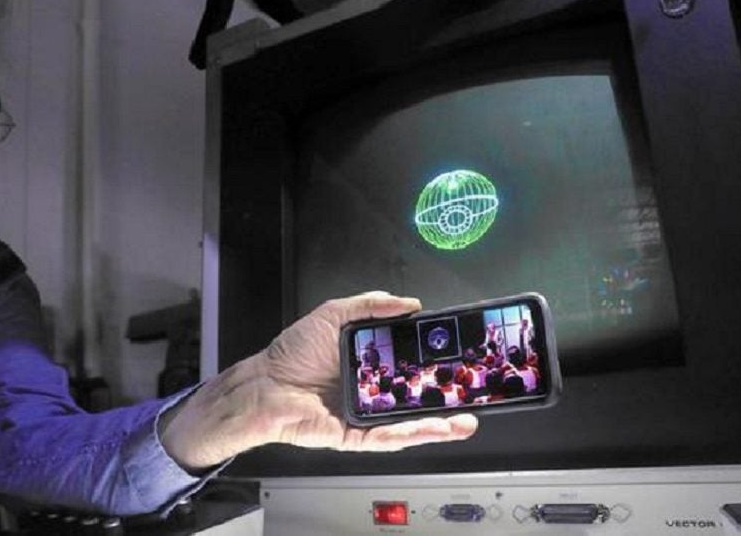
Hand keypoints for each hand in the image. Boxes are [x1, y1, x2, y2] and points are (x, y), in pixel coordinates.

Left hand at [160, 291, 477, 469]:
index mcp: (370, 365)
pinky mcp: (354, 435)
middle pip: (417, 398)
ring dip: (439, 424)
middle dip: (448, 400)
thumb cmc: (292, 352)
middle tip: (475, 395)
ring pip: (409, 423)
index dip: (437, 363)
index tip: (463, 358)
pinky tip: (431, 428)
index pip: (412, 365)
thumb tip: (409, 302)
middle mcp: (372, 392)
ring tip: (466, 421)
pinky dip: (410, 433)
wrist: (264, 384)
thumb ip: (371, 305)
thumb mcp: (335, 315)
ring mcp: (366, 416)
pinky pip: (386, 437)